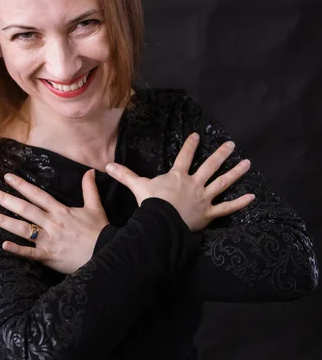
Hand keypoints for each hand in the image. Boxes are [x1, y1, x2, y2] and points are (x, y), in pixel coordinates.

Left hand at [0, 169, 108, 273]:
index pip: (38, 195)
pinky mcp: (49, 256)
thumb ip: (89, 189)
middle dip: (5, 199)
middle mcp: (52, 223)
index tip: (7, 177)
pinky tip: (3, 245)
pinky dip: (17, 250)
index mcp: (61, 211)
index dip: (22, 185)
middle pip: (25, 209)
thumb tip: (90, 171)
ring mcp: (49, 240)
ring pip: (22, 229)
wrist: (106, 253)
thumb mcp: (95, 207)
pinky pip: (31, 253)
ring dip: (4, 221)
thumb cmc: (99, 231)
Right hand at [106, 133, 254, 231]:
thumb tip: (107, 165)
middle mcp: (194, 184)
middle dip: (221, 154)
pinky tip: (252, 197)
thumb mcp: (138, 187)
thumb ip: (125, 175)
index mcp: (178, 176)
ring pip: (222, 183)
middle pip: (210, 166)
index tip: (197, 135)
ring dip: (235, 173)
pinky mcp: (209, 213)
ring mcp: (203, 198)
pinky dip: (239, 203)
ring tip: (247, 163)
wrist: (161, 223)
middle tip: (231, 145)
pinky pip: (226, 208)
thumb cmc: (151, 204)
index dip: (190, 145)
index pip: (185, 156)